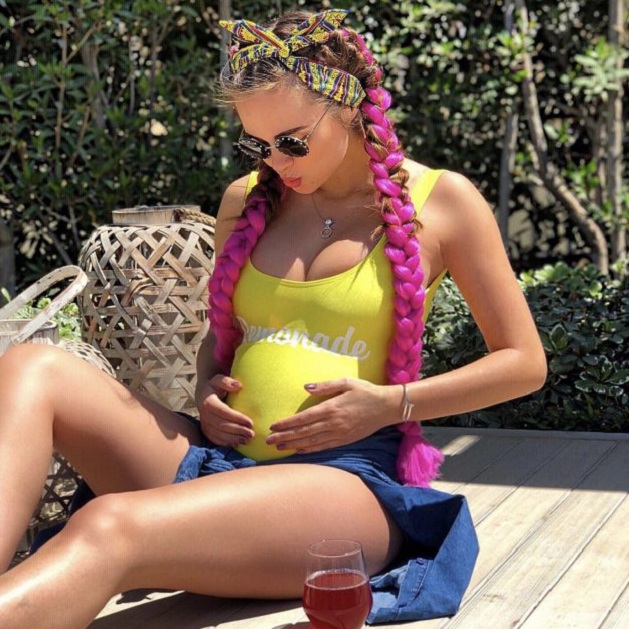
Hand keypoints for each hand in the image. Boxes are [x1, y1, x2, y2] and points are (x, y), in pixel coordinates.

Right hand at [196, 374, 254, 446]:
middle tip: (252, 433)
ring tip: (247, 440)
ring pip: (219, 434)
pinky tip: (237, 443)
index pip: (224, 412)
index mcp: (208, 402)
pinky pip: (215, 439)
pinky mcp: (206, 431)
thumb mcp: (218, 380)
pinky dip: (226, 442)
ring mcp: (204, 424)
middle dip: (238, 430)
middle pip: (222, 425)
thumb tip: (238, 386)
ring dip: (233, 438)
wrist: (202, 395)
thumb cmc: (214, 387)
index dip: (237, 418)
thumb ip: (227, 382)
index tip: (250, 422)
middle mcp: (204, 415)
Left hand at [266, 378, 400, 453]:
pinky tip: (299, 450)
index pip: (303, 418)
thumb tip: (306, 387)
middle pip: (304, 433)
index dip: (287, 423)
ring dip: (294, 445)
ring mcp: (339, 434)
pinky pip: (324, 447)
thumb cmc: (366, 391)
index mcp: (331, 408)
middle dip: (285, 437)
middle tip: (268, 441)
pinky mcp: (345, 440)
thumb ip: (325, 386)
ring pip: (312, 442)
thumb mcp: (346, 382)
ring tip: (279, 447)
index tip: (273, 426)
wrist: (387, 407)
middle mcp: (333, 423)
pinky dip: (310, 450)